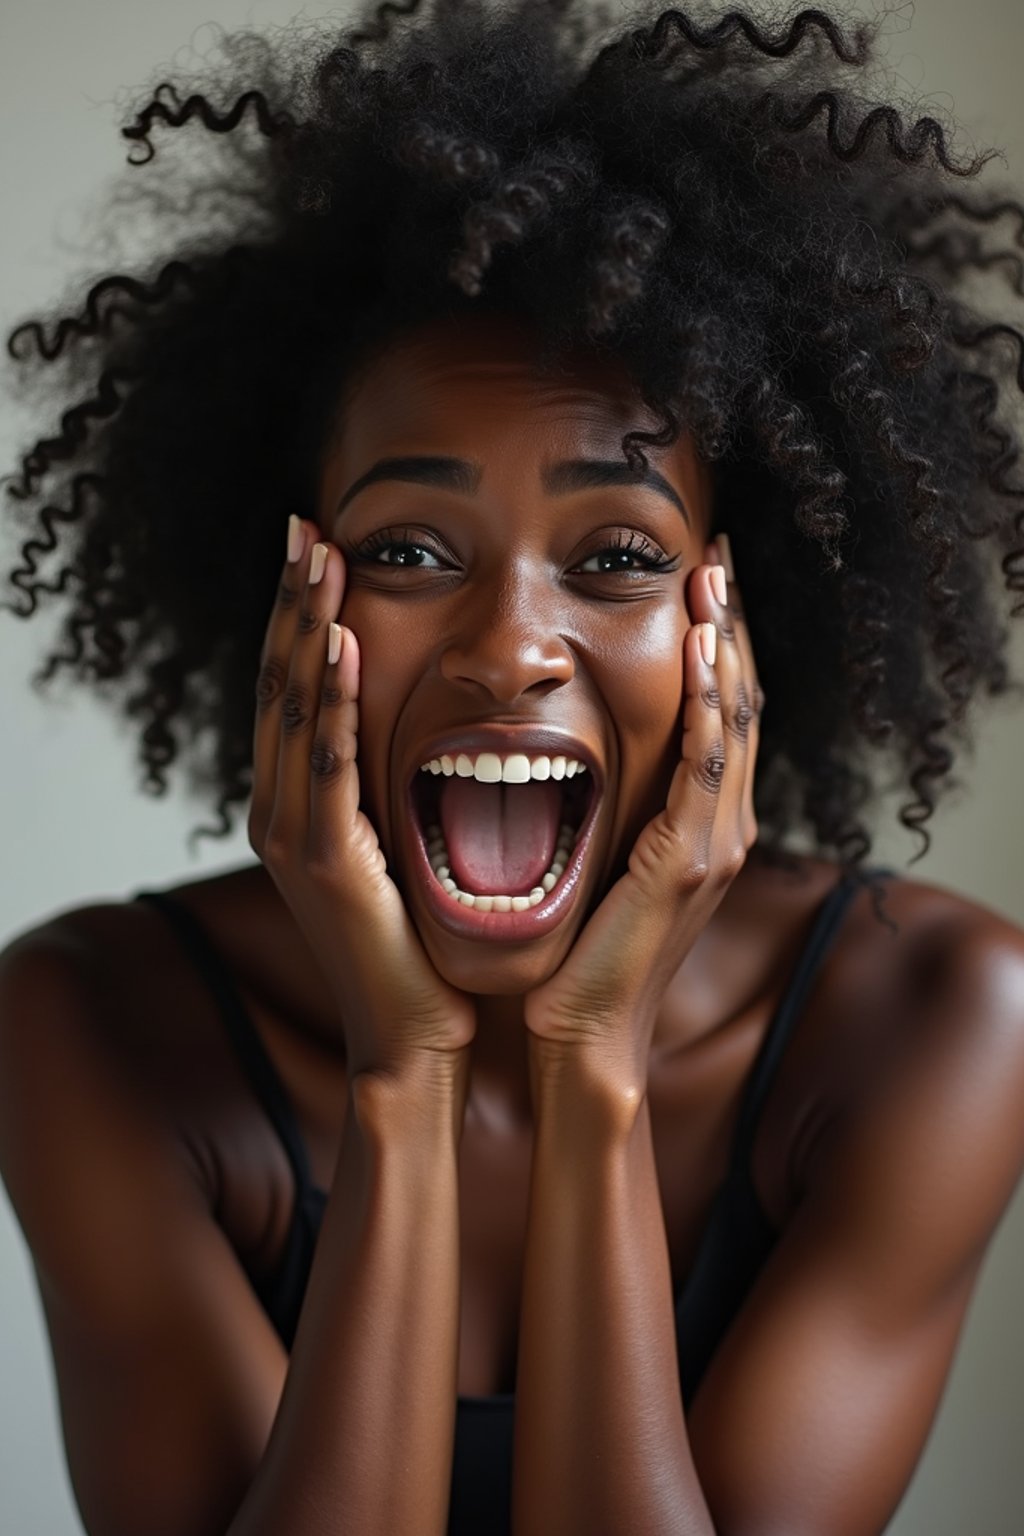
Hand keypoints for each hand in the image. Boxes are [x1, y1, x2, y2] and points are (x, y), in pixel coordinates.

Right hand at [249, 519, 476, 1081]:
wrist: (414, 1032)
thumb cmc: (415, 944)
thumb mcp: (397, 847)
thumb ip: (389, 789)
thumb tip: (422, 729)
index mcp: (300, 806)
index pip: (293, 692)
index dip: (300, 618)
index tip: (318, 550)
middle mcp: (282, 811)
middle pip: (279, 685)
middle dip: (294, 603)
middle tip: (306, 527)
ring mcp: (295, 835)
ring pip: (292, 711)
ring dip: (305, 628)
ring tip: (318, 558)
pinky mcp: (325, 860)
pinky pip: (325, 764)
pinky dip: (329, 701)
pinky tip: (338, 644)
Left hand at [523, 537, 763, 1096]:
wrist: (585, 1032)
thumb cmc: (587, 955)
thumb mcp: (611, 865)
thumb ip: (621, 814)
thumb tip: (587, 758)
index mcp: (707, 827)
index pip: (724, 717)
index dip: (718, 649)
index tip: (701, 585)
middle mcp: (726, 829)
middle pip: (743, 705)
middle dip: (730, 628)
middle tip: (715, 558)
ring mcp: (715, 845)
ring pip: (736, 723)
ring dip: (725, 646)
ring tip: (713, 580)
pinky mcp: (688, 862)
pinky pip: (708, 767)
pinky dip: (710, 705)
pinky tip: (702, 652)